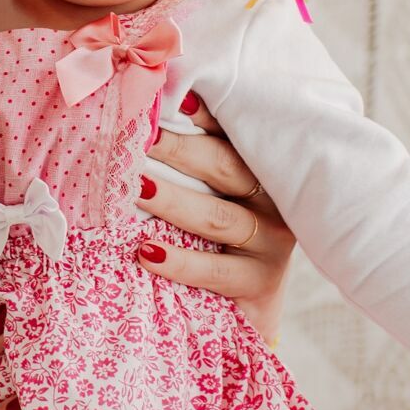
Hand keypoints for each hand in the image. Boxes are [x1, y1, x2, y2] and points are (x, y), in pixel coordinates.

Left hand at [139, 92, 295, 342]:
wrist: (244, 314)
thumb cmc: (215, 243)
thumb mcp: (208, 197)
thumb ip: (187, 162)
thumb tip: (142, 118)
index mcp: (261, 169)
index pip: (232, 132)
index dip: (204, 112)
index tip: (170, 95)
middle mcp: (273, 200)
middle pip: (224, 166)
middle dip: (177, 149)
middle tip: (137, 137)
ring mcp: (270, 241)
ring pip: (217, 216)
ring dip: (173, 201)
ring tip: (136, 189)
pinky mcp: (259, 282)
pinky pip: (215, 270)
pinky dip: (179, 261)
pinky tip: (146, 252)